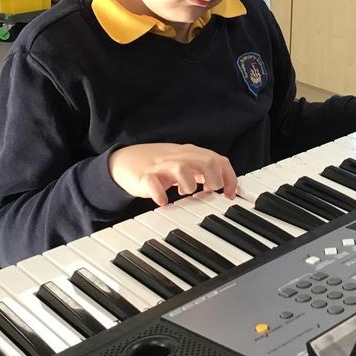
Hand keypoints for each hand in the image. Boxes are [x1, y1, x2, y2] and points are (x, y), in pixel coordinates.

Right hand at [108, 143, 237, 206]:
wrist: (125, 160)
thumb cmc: (158, 165)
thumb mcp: (184, 164)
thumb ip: (203, 171)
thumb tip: (225, 185)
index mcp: (190, 154)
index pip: (218, 160)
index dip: (229, 178)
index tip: (230, 195)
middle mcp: (178, 157)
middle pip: (205, 161)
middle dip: (214, 179)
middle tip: (209, 192)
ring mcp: (160, 166)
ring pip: (181, 169)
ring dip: (190, 184)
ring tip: (185, 193)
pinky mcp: (144, 177)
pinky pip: (153, 184)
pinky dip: (160, 195)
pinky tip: (163, 202)